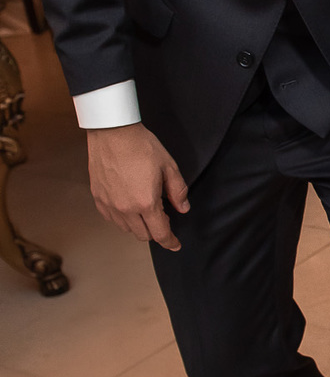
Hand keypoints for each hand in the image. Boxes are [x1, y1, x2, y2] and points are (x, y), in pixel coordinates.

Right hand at [86, 124, 189, 250]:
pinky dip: (122, 218)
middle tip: (164, 219)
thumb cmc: (141, 146)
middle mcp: (125, 209)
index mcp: (146, 203)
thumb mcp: (168, 166)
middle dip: (156, 232)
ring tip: (146, 210)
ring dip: (139, 225)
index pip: (160, 233)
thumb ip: (178, 191)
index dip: (170, 242)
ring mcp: (109, 205)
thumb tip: (183, 208)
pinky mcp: (98, 198)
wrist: (112, 132)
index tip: (175, 245)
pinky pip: (111, 218)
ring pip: (126, 228)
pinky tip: (129, 207)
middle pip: (143, 234)